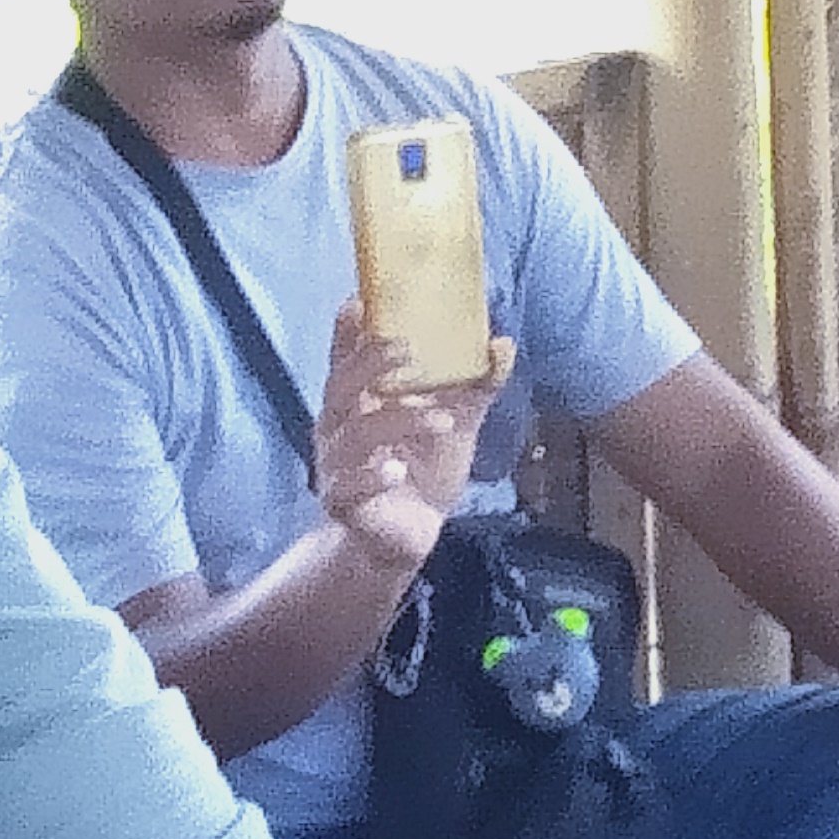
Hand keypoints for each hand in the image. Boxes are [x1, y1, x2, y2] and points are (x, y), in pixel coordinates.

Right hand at [314, 302, 510, 571]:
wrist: (409, 538)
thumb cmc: (424, 470)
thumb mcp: (457, 421)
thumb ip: (476, 385)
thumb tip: (502, 342)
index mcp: (359, 400)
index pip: (346, 358)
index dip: (347, 332)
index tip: (357, 301)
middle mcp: (339, 427)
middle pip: (341, 387)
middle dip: (370, 364)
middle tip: (407, 350)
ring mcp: (336, 465)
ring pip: (356, 436)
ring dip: (398, 422)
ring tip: (442, 420)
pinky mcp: (343, 503)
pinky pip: (349, 486)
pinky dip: (372, 476)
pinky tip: (394, 471)